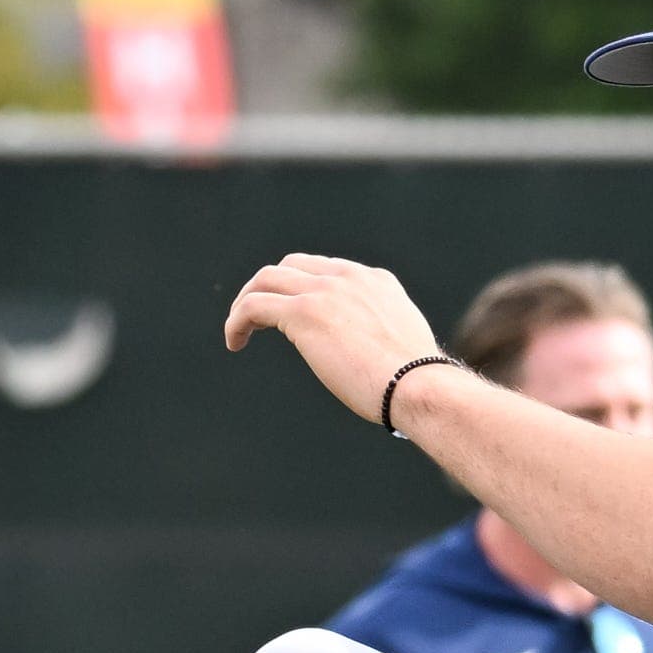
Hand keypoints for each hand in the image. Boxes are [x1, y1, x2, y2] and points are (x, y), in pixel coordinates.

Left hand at [221, 253, 444, 425]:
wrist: (417, 386)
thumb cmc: (416, 385)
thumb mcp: (404, 348)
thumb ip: (384, 340)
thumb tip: (377, 362)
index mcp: (375, 281)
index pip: (326, 270)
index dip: (302, 289)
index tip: (293, 316)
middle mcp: (347, 277)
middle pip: (291, 266)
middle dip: (270, 289)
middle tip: (258, 320)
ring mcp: (324, 290)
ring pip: (266, 279)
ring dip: (246, 302)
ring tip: (239, 332)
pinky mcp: (304, 312)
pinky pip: (254, 306)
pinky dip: (237, 320)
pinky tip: (234, 342)